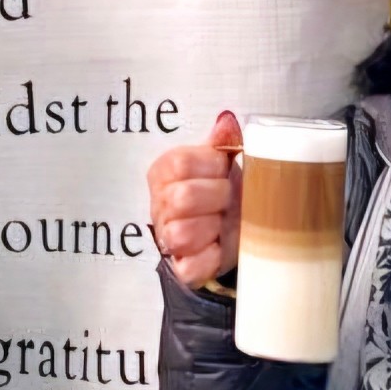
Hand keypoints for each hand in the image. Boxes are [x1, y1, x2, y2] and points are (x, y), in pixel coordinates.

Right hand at [146, 109, 243, 288]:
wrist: (230, 230)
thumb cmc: (223, 193)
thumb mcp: (222, 163)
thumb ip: (222, 142)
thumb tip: (227, 122)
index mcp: (165, 172)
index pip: (181, 163)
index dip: (211, 166)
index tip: (224, 170)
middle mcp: (161, 204)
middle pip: (182, 198)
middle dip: (217, 197)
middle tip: (229, 198)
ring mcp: (168, 237)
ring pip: (182, 234)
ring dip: (213, 228)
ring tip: (224, 222)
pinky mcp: (182, 267)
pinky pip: (191, 267)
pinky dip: (211, 258)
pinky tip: (219, 246)